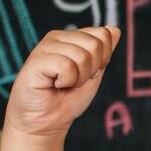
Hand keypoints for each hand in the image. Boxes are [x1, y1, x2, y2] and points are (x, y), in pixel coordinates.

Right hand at [4, 26, 120, 138]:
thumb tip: (115, 29)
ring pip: (82, 56)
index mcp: (71, 37)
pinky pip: (67, 66)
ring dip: (78, 79)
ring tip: (63, 84)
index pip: (103, 34)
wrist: (47, 122)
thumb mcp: (94, 74)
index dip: (103, 59)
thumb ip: (104, 52)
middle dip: (91, 70)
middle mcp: (57, 37)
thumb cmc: (67, 99)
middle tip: (74, 81)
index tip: (88, 73)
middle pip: (95, 45)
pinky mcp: (36, 60)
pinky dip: (67, 81)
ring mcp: (45, 46)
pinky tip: (54, 84)